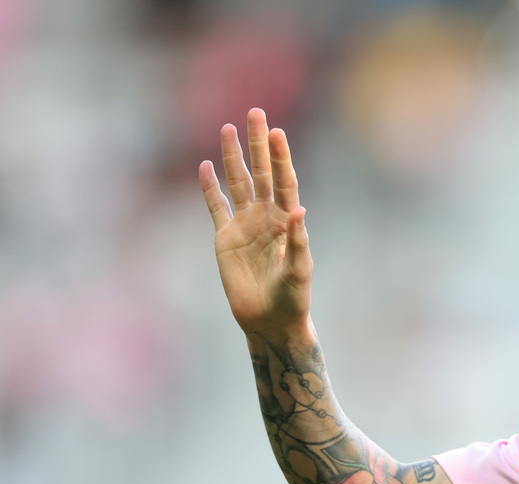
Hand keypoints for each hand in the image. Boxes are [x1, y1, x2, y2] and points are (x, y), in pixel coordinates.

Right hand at [199, 108, 312, 338]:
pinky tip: (205, 166)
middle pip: (261, 173)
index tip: (276, 132)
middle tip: (255, 113)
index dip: (280, 157)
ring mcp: (245, 225)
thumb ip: (299, 242)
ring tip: (228, 128)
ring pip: (237, 183)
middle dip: (258, 145)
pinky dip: (210, 188)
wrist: (270, 320)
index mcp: (287, 221)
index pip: (284, 182)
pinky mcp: (225, 239)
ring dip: (232, 157)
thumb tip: (299, 210)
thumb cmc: (292, 298)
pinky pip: (216, 207)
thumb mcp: (299, 271)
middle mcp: (266, 217)